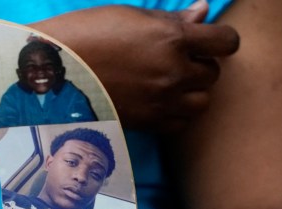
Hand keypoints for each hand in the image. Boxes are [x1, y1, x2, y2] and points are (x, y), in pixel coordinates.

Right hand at [33, 0, 238, 131]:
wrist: (55, 71)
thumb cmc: (89, 33)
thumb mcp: (132, 16)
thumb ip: (173, 19)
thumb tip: (203, 12)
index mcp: (173, 39)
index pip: (226, 42)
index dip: (221, 40)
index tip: (209, 40)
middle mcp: (173, 73)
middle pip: (212, 74)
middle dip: (200, 66)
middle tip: (178, 60)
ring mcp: (160, 101)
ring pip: (201, 102)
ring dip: (192, 93)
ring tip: (172, 84)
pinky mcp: (146, 122)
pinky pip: (180, 123)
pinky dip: (176, 114)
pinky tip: (160, 102)